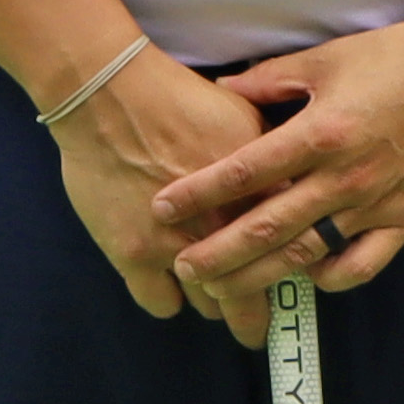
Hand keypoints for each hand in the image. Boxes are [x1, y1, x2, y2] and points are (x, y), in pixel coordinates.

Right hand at [53, 51, 282, 326]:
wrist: (111, 95)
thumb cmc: (179, 97)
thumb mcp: (245, 119)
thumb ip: (270, 162)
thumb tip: (290, 184)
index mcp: (258, 193)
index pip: (292, 250)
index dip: (292, 265)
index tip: (288, 272)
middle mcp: (224, 227)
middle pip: (255, 289)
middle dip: (258, 305)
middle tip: (255, 308)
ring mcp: (178, 246)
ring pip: (211, 304)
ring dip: (215, 298)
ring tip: (212, 291)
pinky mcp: (134, 255)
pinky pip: (162, 304)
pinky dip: (169, 298)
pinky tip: (170, 284)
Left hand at [152, 8, 403, 302]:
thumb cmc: (400, 57)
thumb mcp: (327, 59)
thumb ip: (270, 81)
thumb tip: (222, 91)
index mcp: (321, 132)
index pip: (245, 171)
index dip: (200, 193)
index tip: (163, 208)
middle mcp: (346, 176)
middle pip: (268, 228)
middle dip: (218, 253)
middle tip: (182, 269)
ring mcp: (378, 203)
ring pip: (309, 255)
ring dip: (262, 276)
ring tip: (226, 288)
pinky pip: (363, 264)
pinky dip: (331, 278)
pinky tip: (307, 278)